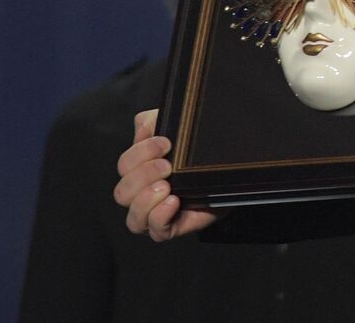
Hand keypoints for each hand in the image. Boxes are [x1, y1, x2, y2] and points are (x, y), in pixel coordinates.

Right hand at [113, 109, 218, 240]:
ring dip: (146, 200)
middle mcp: (143, 194)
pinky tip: (173, 202)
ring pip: (134, 219)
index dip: (140, 153)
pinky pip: (157, 232)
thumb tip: (141, 131)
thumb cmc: (200, 150)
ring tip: (167, 186)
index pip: (124, 166)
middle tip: (167, 166)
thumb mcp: (177, 127)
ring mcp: (157, 214)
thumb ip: (153, 122)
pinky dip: (159, 217)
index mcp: (141, 169)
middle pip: (122, 193)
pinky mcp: (175, 227)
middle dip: (142, 176)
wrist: (232, 168)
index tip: (166, 143)